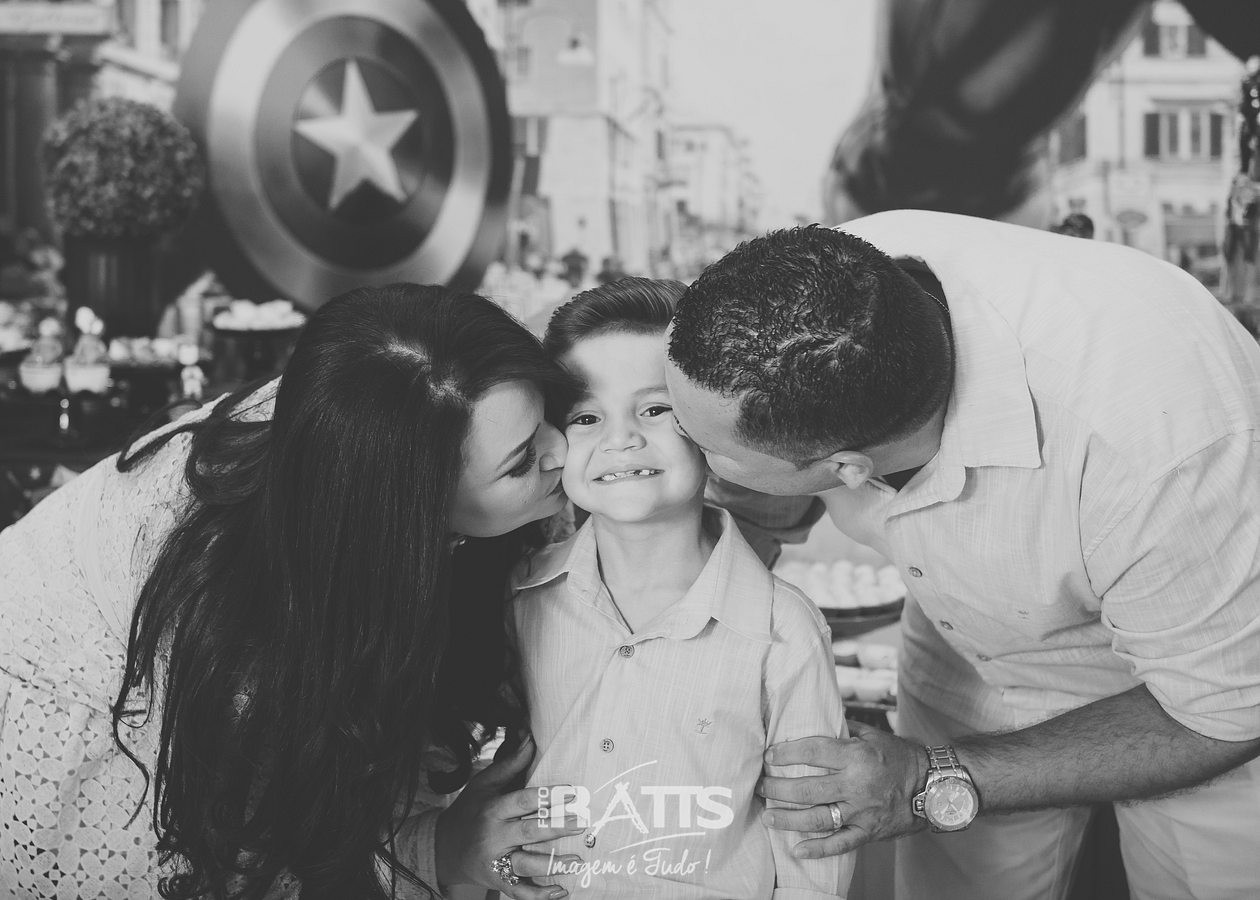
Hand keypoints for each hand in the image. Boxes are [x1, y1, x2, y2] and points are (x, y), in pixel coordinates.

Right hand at [436, 734, 586, 898]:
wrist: (445, 847)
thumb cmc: (471, 809)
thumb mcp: (485, 783)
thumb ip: (511, 763)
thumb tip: (530, 736)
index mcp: (493, 810)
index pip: (523, 801)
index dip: (547, 796)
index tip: (573, 792)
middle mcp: (494, 837)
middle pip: (529, 832)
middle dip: (557, 828)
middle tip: (582, 822)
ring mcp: (496, 862)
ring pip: (526, 865)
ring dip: (553, 864)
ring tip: (578, 859)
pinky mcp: (498, 882)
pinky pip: (519, 892)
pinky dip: (540, 895)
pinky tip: (561, 891)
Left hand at [757, 720, 927, 856]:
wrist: (934, 787)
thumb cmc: (901, 757)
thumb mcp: (874, 735)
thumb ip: (845, 728)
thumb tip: (818, 714)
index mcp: (856, 756)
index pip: (812, 752)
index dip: (786, 753)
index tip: (769, 755)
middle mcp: (856, 785)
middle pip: (807, 789)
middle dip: (777, 788)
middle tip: (760, 786)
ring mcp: (861, 811)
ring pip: (817, 818)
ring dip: (788, 818)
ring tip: (768, 815)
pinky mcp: (868, 831)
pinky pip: (840, 844)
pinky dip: (818, 849)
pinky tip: (797, 849)